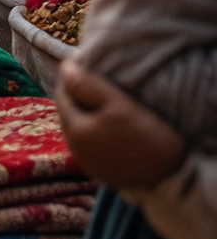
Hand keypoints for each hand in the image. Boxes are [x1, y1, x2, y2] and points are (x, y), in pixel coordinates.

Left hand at [56, 63, 185, 191]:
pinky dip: (97, 129)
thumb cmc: (149, 136)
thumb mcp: (120, 104)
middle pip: (70, 112)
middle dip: (78, 94)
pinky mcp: (103, 172)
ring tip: (105, 99)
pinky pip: (92, 143)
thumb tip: (65, 67)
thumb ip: (87, 84)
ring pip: (81, 127)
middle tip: (96, 77)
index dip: (72, 76)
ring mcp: (89, 164)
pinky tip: (112, 123)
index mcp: (74, 132)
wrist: (176, 176)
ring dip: (87, 112)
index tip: (86, 62)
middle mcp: (75, 150)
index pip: (62, 95)